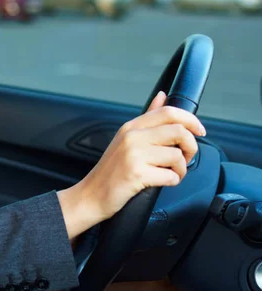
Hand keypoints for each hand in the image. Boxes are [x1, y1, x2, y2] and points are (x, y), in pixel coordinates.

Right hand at [57, 91, 205, 240]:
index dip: (190, 120)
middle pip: (178, 132)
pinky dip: (172, 182)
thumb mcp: (125, 139)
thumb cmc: (111, 171)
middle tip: (186, 158)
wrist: (91, 195)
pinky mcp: (137, 174)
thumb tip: (162, 95)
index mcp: (131, 127)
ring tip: (170, 174)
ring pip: (177, 156)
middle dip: (191, 147)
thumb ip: (147, 118)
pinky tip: (161, 183)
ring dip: (181, 169)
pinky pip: (170, 176)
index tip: (199, 131)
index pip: (168, 112)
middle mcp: (132, 137)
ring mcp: (134, 155)